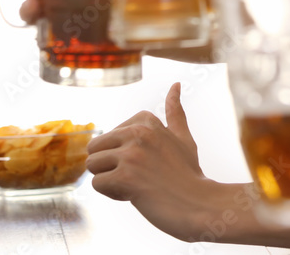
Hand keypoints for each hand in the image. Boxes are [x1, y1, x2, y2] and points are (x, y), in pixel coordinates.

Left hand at [87, 83, 215, 240]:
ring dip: (108, 179)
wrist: (197, 204)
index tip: (146, 161)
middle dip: (108, 165)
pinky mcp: (125, 177)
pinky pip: (96, 184)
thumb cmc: (188, 174)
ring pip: (92, 165)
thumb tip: (175, 85)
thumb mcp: (183, 137)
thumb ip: (175, 112)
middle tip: (137, 175)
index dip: (122, 152)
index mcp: (147, 122)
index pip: (109, 134)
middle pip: (95, 147)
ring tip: (135, 184)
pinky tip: (134, 195)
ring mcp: (131, 155)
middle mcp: (138, 134)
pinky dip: (111, 193)